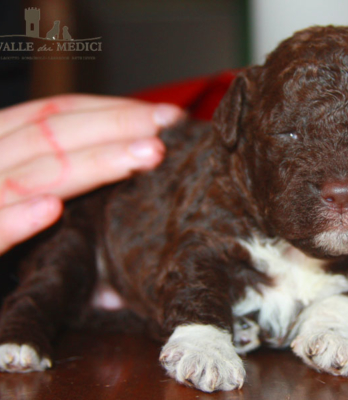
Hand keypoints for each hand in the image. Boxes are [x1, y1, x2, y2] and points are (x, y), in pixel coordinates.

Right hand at [0, 94, 182, 254]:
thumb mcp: (14, 184)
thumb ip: (53, 168)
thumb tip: (119, 156)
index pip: (53, 116)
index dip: (109, 110)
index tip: (161, 115)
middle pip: (49, 135)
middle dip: (113, 126)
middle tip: (167, 126)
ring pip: (30, 176)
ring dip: (91, 164)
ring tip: (146, 155)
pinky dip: (13, 221)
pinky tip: (51, 211)